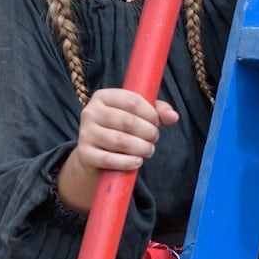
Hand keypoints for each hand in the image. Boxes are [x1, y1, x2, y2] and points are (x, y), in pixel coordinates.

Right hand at [57, 87, 179, 210]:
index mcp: (102, 96)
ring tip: (148, 150)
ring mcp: (85, 133)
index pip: (131, 100)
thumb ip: (156, 111)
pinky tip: (138, 161)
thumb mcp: (136, 115)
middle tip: (154, 139)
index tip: (157, 122)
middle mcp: (90, 112)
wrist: (94, 155)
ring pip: (120, 141)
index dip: (150, 113)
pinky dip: (128, 162)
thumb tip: (173, 116)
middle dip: (148, 132)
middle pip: (127, 121)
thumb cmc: (119, 129)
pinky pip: (110, 159)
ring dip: (141, 148)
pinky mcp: (84, 154)